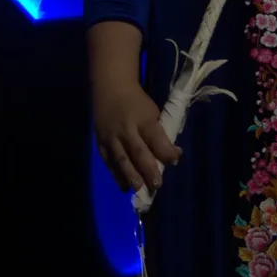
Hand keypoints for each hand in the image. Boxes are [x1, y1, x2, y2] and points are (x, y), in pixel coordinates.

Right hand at [95, 76, 180, 194]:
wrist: (109, 87)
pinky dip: (116, 174)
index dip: (166, 151)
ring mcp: (111, 136)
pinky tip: (124, 186)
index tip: (175, 160)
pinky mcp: (100, 142)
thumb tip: (172, 155)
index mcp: (142, 118)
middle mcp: (126, 129)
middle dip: (148, 169)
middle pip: (138, 151)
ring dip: (130, 175)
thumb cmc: (136, 101)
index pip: (155, 137)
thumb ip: (160, 133)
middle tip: (157, 185)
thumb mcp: (152, 111)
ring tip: (139, 189)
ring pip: (121, 159)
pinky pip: (108, 161)